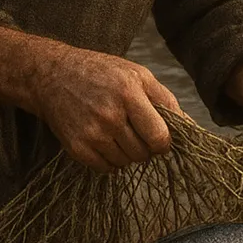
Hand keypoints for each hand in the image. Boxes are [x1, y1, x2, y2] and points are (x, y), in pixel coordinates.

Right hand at [0, 26, 180, 173]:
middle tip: (139, 132)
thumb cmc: (103, 73)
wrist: (53, 76)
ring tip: (121, 133)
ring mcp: (91, 134)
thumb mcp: (139, 75)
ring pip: (126, 162)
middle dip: (147, 147)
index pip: (159, 136)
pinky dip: (112, 161)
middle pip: (143, 153)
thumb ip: (166, 100)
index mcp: (129, 95)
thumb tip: (189, 127)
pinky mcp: (76, 147)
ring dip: (130, 154)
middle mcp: (109, 116)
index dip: (165, 143)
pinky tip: (107, 141)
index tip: (162, 139)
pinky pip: (106, 168)